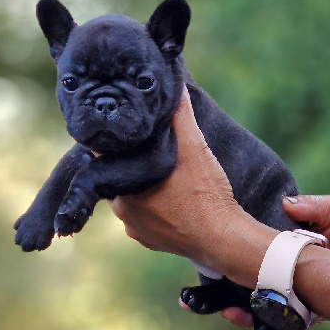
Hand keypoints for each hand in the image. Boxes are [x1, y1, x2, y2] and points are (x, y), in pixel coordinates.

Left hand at [110, 86, 238, 261]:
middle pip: (120, 179)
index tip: (130, 138)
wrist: (222, 239)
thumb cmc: (206, 194)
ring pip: (131, 200)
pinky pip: (143, 218)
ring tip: (164, 180)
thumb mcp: (194, 149)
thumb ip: (181, 117)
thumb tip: (177, 88)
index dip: (119, 147)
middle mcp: (122, 210)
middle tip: (152, 158)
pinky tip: (170, 202)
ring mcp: (135, 228)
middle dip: (132, 168)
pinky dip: (152, 209)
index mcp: (124, 186)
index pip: (108, 160)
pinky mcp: (148, 241)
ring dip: (142, 189)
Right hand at [219, 194, 329, 328]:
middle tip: (204, 280)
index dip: (235, 244)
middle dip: (224, 279)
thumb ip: (311, 206)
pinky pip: (274, 318)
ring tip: (219, 303)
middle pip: (249, 273)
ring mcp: (292, 292)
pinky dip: (253, 318)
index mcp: (289, 245)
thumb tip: (285, 203)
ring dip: (232, 303)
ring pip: (256, 299)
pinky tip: (234, 312)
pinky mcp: (303, 313)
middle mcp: (286, 270)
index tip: (215, 240)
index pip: (256, 246)